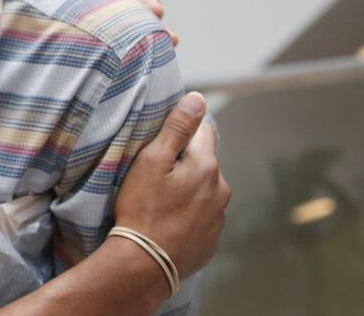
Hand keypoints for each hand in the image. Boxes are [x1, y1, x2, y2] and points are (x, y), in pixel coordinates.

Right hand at [114, 92, 229, 279]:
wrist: (144, 263)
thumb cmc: (143, 208)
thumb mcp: (151, 161)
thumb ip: (176, 128)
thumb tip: (197, 99)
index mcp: (207, 166)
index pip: (204, 131)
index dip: (182, 132)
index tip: (162, 143)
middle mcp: (221, 189)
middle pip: (205, 161)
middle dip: (186, 161)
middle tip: (155, 173)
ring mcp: (219, 217)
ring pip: (205, 189)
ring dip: (189, 187)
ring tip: (160, 199)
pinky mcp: (212, 239)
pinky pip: (203, 215)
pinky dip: (189, 212)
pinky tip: (168, 219)